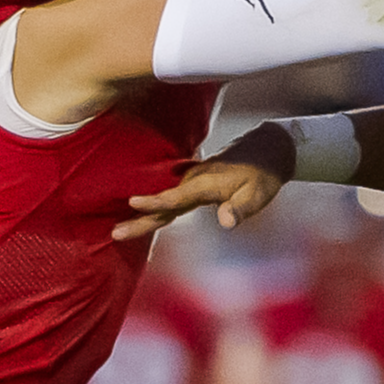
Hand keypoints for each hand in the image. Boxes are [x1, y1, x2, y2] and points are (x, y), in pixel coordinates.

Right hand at [124, 127, 289, 241]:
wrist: (268, 150)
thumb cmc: (263, 175)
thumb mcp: (258, 195)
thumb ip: (239, 209)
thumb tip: (225, 223)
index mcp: (204, 185)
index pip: (175, 197)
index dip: (154, 202)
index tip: (132, 203)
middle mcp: (193, 182)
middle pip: (162, 204)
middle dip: (139, 218)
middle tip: (115, 233)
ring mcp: (191, 181)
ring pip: (163, 200)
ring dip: (142, 214)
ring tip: (120, 228)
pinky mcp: (193, 183)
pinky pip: (169, 195)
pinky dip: (154, 204)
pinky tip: (140, 211)